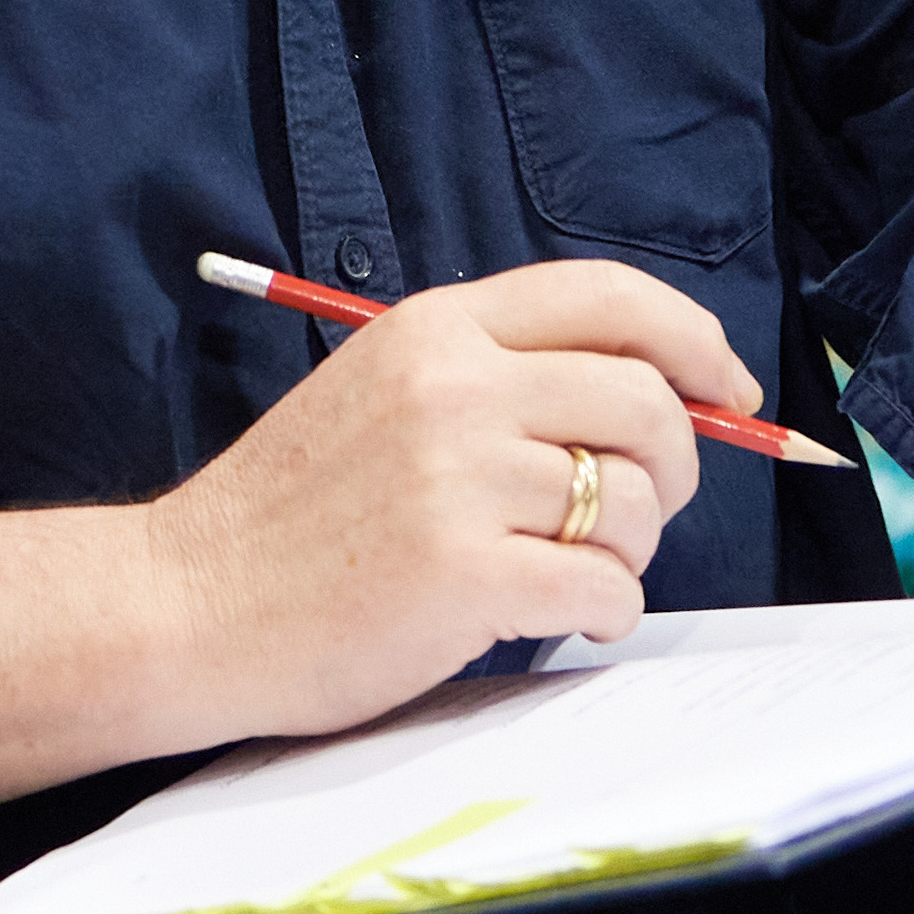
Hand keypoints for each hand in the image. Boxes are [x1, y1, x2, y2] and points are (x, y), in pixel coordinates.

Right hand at [137, 259, 756, 735]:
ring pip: (635, 501)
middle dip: (675, 464)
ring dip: (630, 551)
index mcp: (437, 330)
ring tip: (573, 572)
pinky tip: (565, 617)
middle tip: (639, 511)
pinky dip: (608, 612)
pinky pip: (605, 587)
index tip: (725, 387)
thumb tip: (653, 396)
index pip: (610, 296)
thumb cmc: (293, 515)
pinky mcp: (461, 574)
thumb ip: (497, 379)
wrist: (188, 603)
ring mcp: (457, 479)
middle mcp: (454, 387)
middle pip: (646, 399)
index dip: (693, 340)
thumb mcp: (383, 393)